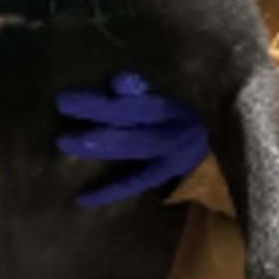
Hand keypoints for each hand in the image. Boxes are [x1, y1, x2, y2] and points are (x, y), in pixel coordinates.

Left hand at [56, 71, 208, 207]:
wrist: (215, 145)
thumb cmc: (180, 113)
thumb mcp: (169, 94)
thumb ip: (142, 90)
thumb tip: (117, 80)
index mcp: (176, 109)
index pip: (139, 106)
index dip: (106, 102)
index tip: (70, 96)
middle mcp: (176, 135)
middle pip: (133, 126)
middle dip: (96, 115)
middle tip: (62, 106)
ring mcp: (172, 160)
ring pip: (132, 152)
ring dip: (99, 147)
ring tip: (65, 141)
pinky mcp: (164, 179)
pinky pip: (134, 185)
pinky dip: (108, 192)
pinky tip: (81, 198)